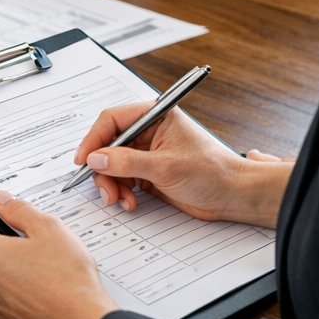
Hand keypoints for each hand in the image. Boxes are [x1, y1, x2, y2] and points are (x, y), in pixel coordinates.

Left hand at [0, 193, 116, 318]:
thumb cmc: (67, 279)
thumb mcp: (48, 228)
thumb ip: (19, 210)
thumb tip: (2, 201)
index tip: (1, 216)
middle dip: (2, 243)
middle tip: (31, 244)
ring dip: (9, 268)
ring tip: (40, 268)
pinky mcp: (1, 318)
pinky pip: (1, 294)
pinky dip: (14, 289)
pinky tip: (39, 287)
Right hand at [72, 104, 288, 227]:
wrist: (234, 196)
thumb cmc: (213, 172)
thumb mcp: (166, 166)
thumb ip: (127, 161)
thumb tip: (96, 158)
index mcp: (155, 116)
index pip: (112, 120)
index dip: (94, 139)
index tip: (84, 160)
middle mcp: (148, 131)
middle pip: (108, 145)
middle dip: (104, 169)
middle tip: (106, 190)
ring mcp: (147, 152)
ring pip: (112, 165)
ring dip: (112, 184)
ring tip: (121, 200)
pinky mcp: (148, 172)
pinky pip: (122, 179)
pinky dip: (121, 192)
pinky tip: (130, 202)